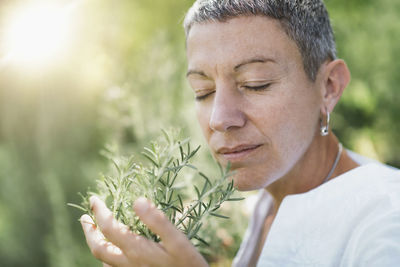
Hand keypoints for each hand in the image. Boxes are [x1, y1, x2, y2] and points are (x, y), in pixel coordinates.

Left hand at [81, 196, 208, 266]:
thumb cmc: (188, 263)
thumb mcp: (178, 240)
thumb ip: (158, 221)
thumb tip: (137, 201)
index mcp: (136, 250)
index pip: (108, 227)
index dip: (99, 211)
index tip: (94, 198)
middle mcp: (128, 263)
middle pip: (97, 247)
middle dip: (88, 230)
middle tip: (85, 216)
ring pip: (103, 260)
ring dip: (95, 242)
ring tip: (94, 229)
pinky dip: (106, 255)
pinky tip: (112, 248)